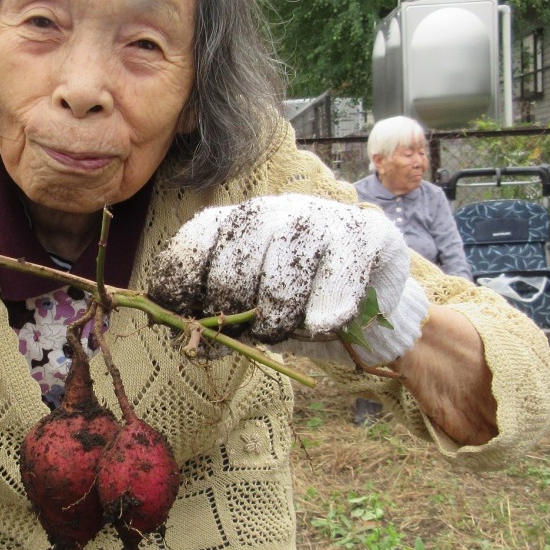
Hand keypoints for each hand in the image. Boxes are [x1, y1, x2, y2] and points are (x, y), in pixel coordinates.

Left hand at [147, 194, 427, 364]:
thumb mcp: (246, 303)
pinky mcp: (363, 233)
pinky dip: (324, 309)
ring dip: (276, 317)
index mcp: (234, 222)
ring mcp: (316, 217)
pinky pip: (337, 275)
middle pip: (234, 265)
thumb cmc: (293, 295)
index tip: (181, 314)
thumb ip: (213, 314)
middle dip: (232, 311)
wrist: (367, 281)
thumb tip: (186, 337)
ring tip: (278, 332)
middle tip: (244, 332)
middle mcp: (271, 211)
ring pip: (282, 274)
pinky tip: (319, 324)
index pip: (195, 241)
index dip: (182, 282)